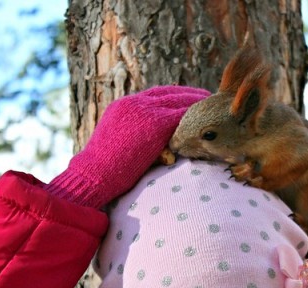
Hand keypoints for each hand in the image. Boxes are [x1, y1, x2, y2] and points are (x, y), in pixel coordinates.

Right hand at [46, 85, 209, 207]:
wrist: (95, 174)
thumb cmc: (106, 171)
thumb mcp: (120, 146)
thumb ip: (137, 138)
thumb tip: (157, 148)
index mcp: (123, 107)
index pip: (154, 94)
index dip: (174, 95)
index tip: (189, 96)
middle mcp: (134, 103)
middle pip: (169, 93)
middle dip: (189, 95)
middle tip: (207, 97)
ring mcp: (144, 111)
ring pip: (177, 101)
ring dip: (196, 102)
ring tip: (212, 104)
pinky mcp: (154, 124)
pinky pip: (180, 115)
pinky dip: (193, 116)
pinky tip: (206, 118)